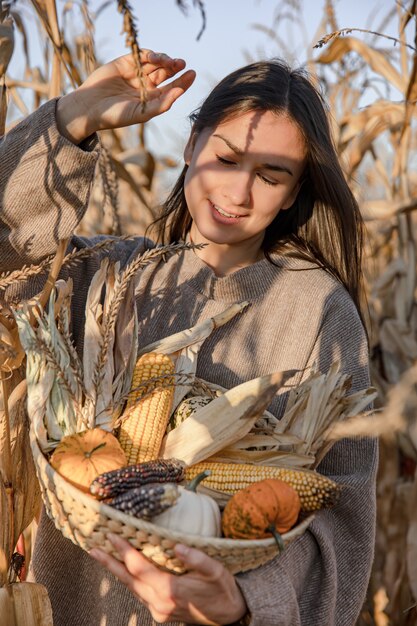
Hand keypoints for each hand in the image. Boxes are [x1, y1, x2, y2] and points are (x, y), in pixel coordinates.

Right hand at [57, 50, 195, 143]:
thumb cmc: (116, 116)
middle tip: (181, 63)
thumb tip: (179, 92)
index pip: (172, 88)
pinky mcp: (124, 62)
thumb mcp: (142, 113)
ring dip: (164, 59)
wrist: (90, 107)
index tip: (192, 73)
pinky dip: (149, 54)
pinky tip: (154, 57)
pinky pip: (141, 55)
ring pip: (155, 62)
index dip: (183, 81)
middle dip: (175, 67)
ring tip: (168, 61)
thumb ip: (161, 104)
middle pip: (166, 73)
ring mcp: (135, 73)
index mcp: (152, 99)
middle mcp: (145, 85)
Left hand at [89, 533, 247, 624]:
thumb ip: (197, 558)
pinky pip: (139, 594)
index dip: (125, 551)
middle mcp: (160, 602)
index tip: (112, 536)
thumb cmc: (222, 590)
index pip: (140, 568)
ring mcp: (158, 610)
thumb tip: (176, 546)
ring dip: (116, 571)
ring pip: (131, 588)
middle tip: (93, 548)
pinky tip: (124, 571)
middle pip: (128, 580)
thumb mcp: (216, 571)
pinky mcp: (160, 612)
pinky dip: (129, 580)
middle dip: (110, 563)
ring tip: (102, 556)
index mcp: (171, 590)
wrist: (229, 616)